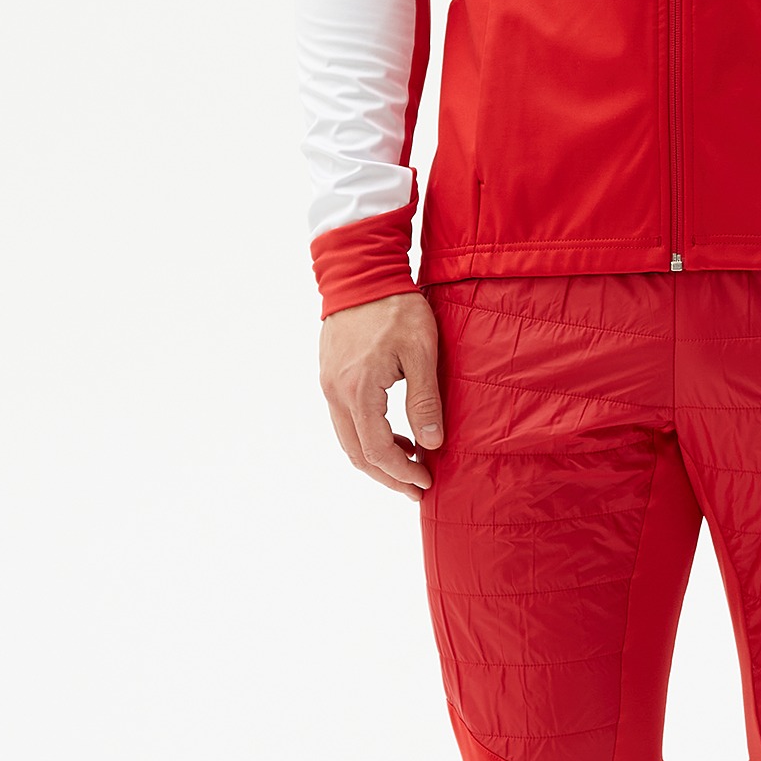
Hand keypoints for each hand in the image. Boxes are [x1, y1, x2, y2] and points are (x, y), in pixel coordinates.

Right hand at [318, 292, 443, 500]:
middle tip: (417, 487)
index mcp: (359, 391)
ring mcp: (330, 385)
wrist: (361, 273)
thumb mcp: (421, 352)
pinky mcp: (331, 376)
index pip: (377, 450)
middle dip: (388, 476)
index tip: (426, 482)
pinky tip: (394, 432)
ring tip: (410, 462)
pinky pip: (345, 420)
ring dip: (377, 458)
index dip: (402, 473)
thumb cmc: (395, 308)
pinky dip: (367, 436)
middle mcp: (336, 393)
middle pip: (358, 454)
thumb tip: (431, 444)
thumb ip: (425, 400)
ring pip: (348, 440)